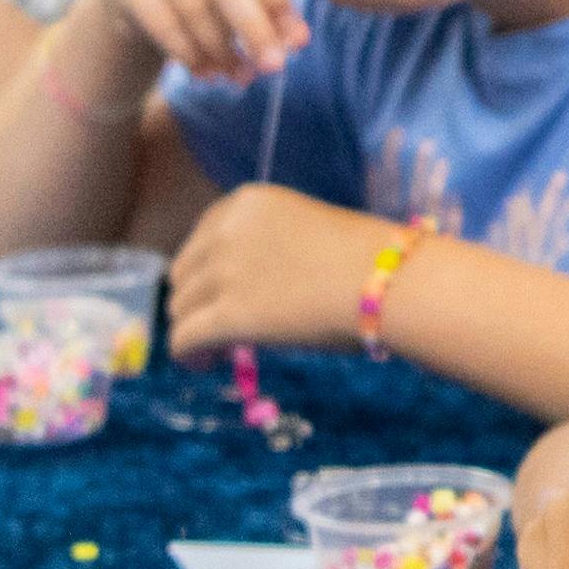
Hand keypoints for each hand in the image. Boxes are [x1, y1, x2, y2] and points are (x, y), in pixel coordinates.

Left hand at [164, 186, 401, 356]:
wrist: (389, 282)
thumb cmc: (369, 260)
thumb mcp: (306, 230)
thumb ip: (269, 248)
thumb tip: (254, 290)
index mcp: (246, 203)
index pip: (200, 238)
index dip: (206, 272)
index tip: (220, 294)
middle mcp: (225, 232)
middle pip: (183, 274)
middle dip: (196, 302)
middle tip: (218, 329)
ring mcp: (223, 273)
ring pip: (179, 307)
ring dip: (192, 330)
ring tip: (215, 352)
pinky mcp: (227, 316)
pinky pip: (184, 339)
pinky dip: (187, 355)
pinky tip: (204, 365)